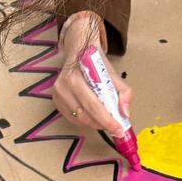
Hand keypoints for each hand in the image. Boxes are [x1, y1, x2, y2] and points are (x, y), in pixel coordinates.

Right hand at [51, 11, 131, 137]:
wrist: (79, 49)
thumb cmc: (95, 62)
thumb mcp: (113, 73)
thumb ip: (124, 92)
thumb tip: (125, 114)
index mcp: (76, 76)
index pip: (93, 104)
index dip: (107, 120)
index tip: (119, 129)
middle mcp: (64, 85)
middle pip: (86, 114)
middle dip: (103, 124)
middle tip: (116, 131)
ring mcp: (57, 94)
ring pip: (79, 119)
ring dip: (95, 124)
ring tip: (107, 123)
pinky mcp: (56, 101)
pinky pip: (72, 118)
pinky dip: (85, 122)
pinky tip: (94, 119)